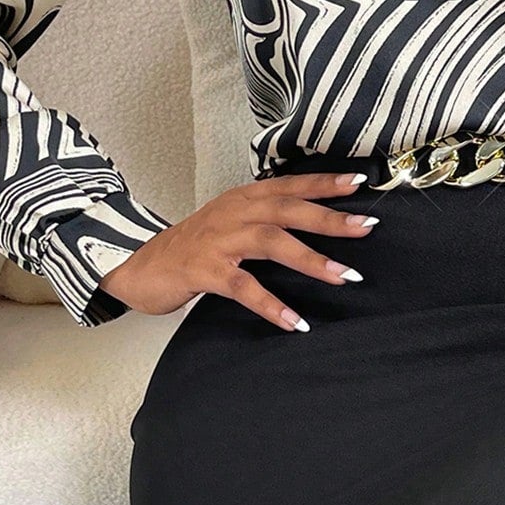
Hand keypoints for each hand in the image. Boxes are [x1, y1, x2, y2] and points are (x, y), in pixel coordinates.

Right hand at [98, 170, 376, 330]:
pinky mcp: (203, 270)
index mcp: (242, 199)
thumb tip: (315, 224)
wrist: (137, 264)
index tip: (360, 182)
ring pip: (270, 242)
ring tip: (344, 277)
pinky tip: (295, 321)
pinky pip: (243, 287)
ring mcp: (217, 241)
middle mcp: (232, 213)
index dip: (324, 183)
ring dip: (311, 259)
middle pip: (287, 209)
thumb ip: (265, 219)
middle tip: (367, 228)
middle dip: (329, 218)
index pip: (289, 185)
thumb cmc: (192, 247)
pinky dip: (271, 304)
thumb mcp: (229, 223)